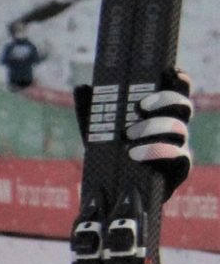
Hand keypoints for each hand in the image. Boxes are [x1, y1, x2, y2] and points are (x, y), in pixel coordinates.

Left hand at [75, 72, 195, 197]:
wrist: (112, 191)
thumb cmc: (109, 154)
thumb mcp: (96, 130)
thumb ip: (91, 109)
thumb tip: (82, 86)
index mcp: (160, 114)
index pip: (178, 91)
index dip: (179, 80)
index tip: (168, 72)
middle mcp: (174, 128)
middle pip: (183, 107)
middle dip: (164, 101)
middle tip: (139, 106)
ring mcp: (179, 147)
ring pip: (178, 129)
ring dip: (153, 128)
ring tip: (127, 136)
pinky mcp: (179, 169)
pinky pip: (179, 156)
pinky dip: (157, 151)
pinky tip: (136, 153)